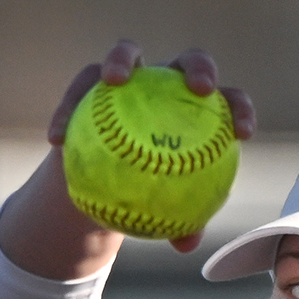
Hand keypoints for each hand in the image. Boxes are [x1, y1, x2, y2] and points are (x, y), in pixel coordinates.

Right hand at [0, 42, 256, 277]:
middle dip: (199, 67)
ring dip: (120, 60)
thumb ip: (178, 223)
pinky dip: (66, 110)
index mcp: (197, 111)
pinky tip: (56, 138)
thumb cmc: (142, 196)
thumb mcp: (159, 212)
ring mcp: (129, 78)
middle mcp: (167, 85)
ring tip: (112, 80)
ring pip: (127, 53)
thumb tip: (187, 245)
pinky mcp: (89, 83)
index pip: (228, 102)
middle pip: (190, 61)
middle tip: (200, 90)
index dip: (240, 110)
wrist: (102, 184)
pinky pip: (78, 90)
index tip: (242, 134)